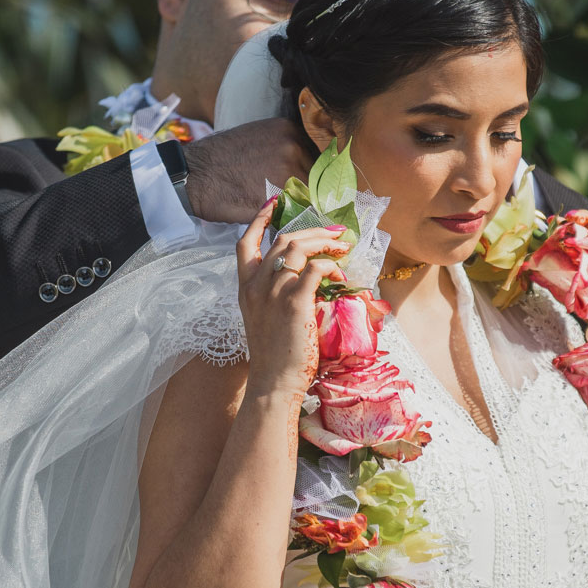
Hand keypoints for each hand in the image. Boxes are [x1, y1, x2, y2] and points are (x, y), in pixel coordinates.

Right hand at [184, 120, 314, 223]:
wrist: (192, 176)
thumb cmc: (219, 160)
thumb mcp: (257, 140)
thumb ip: (283, 149)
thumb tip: (303, 169)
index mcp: (288, 129)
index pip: (317, 156)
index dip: (314, 174)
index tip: (311, 186)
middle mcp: (292, 146)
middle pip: (317, 175)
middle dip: (311, 190)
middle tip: (302, 203)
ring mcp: (286, 170)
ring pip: (310, 194)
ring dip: (303, 206)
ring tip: (290, 212)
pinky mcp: (278, 195)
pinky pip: (296, 210)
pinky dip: (293, 217)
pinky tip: (282, 219)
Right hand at [235, 199, 347, 398]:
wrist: (273, 384)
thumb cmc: (274, 358)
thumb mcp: (264, 320)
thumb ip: (274, 296)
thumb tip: (305, 279)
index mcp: (245, 289)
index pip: (244, 244)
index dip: (259, 220)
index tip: (274, 204)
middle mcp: (255, 285)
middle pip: (282, 240)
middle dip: (312, 229)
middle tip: (335, 231)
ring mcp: (273, 292)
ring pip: (298, 248)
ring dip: (325, 242)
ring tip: (342, 247)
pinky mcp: (294, 302)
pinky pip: (315, 269)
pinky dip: (331, 266)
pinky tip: (340, 276)